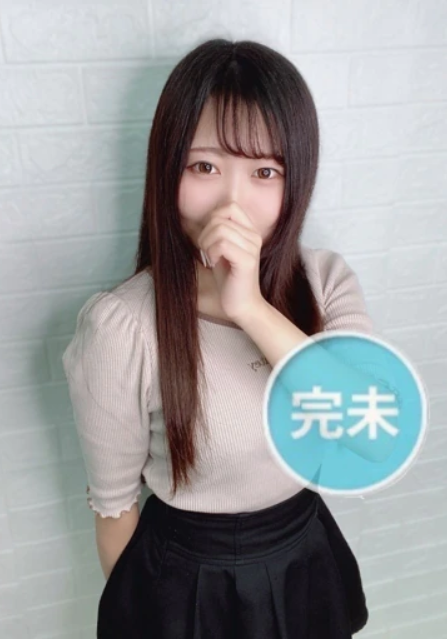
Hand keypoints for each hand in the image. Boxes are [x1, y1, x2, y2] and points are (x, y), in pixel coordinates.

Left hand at [196, 202, 264, 323]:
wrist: (241, 306)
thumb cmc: (228, 280)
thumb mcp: (216, 252)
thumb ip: (209, 235)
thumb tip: (187, 222)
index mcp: (249, 231)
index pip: (230, 206)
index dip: (213, 218)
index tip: (209, 238)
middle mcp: (254, 236)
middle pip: (221, 217)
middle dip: (205, 233)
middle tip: (206, 251)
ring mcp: (252, 248)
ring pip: (220, 229)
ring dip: (207, 243)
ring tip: (210, 258)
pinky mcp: (247, 260)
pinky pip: (223, 244)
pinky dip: (212, 252)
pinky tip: (214, 263)